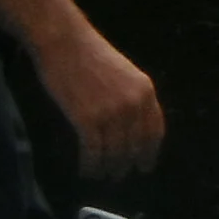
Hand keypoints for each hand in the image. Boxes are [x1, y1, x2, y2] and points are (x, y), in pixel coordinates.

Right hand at [32, 23, 164, 175]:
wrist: (64, 41)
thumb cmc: (89, 55)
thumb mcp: (124, 74)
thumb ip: (132, 97)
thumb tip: (133, 127)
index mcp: (146, 92)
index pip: (154, 132)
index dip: (150, 152)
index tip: (144, 165)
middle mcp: (134, 105)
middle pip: (135, 146)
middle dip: (127, 165)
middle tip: (119, 176)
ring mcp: (112, 113)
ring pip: (115, 153)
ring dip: (108, 169)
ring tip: (101, 176)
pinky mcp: (88, 120)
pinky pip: (93, 152)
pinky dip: (90, 165)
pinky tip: (86, 171)